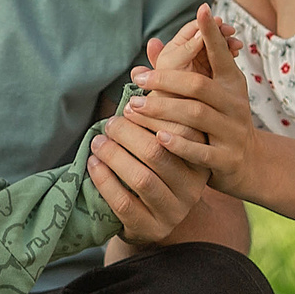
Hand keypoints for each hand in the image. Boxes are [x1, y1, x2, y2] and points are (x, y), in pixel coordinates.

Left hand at [88, 104, 208, 246]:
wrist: (154, 217)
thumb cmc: (155, 166)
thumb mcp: (163, 137)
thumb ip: (158, 105)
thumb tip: (141, 65)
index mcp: (200, 159)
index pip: (183, 130)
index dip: (154, 113)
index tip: (130, 104)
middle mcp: (193, 187)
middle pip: (158, 152)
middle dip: (127, 133)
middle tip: (110, 123)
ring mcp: (174, 211)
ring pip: (141, 178)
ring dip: (114, 155)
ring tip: (98, 142)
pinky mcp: (152, 228)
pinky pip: (124, 203)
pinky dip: (105, 180)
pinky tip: (94, 164)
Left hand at [125, 6, 262, 200]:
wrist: (250, 164)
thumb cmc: (221, 120)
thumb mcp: (211, 93)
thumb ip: (184, 69)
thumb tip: (151, 43)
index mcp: (231, 83)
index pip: (221, 54)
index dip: (211, 33)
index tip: (202, 9)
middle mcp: (235, 104)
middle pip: (199, 85)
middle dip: (165, 80)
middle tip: (137, 79)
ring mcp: (232, 132)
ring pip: (197, 115)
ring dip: (163, 109)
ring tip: (135, 107)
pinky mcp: (227, 158)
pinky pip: (201, 151)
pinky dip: (180, 144)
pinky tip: (159, 137)